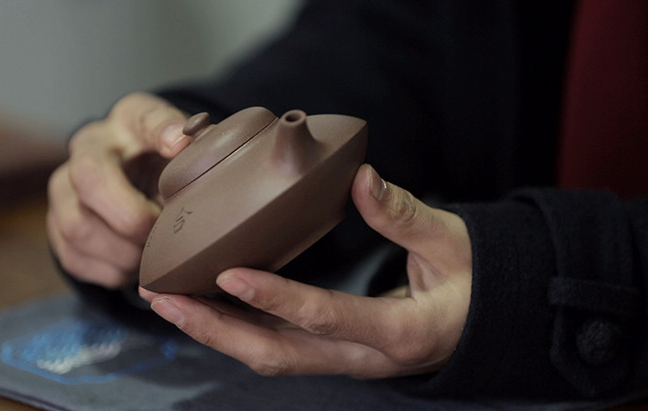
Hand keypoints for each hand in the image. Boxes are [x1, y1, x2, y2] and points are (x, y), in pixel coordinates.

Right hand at [47, 92, 189, 287]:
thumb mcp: (187, 148)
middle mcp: (86, 149)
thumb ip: (195, 144)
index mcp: (129, 121)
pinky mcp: (57, 228)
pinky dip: (112, 271)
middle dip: (132, 217)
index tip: (179, 146)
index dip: (161, 130)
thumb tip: (186, 143)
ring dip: (123, 252)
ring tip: (152, 255)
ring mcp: (64, 189)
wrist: (141, 182)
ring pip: (77, 227)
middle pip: (89, 178)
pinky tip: (136, 266)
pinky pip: (75, 258)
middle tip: (163, 233)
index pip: (142, 117)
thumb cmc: (169, 165)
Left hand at [141, 164, 471, 377]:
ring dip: (217, 332)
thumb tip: (362, 177)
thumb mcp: (451, 242)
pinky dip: (237, 329)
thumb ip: (405, 214)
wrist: (482, 322)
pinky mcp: (334, 351)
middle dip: (216, 329)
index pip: (325, 317)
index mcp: (399, 331)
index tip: (227, 272)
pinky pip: (278, 347)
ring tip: (168, 302)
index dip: (275, 297)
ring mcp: (345, 359)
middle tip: (165, 297)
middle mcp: (363, 356)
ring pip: (270, 357)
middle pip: (278, 354)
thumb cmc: (475, 282)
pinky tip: (207, 306)